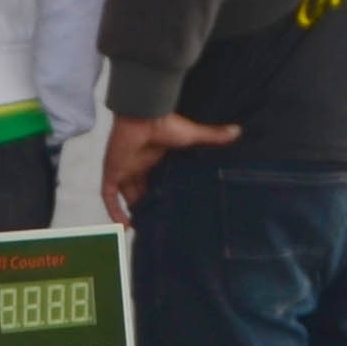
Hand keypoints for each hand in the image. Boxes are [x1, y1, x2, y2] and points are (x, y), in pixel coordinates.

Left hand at [99, 111, 238, 223]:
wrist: (144, 116)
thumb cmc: (165, 124)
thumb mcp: (192, 135)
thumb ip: (212, 136)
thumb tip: (237, 131)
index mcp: (153, 156)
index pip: (156, 179)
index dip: (160, 193)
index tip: (170, 207)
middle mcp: (137, 164)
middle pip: (140, 190)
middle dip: (147, 205)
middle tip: (158, 222)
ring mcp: (124, 169)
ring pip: (125, 195)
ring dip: (132, 210)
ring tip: (145, 229)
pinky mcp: (113, 172)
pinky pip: (109, 196)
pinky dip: (114, 210)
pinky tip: (125, 226)